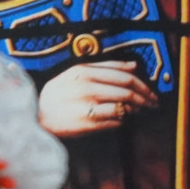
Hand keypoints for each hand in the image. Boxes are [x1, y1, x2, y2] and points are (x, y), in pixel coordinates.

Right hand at [38, 61, 158, 136]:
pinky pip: (114, 121)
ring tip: (140, 111)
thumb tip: (134, 66)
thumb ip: (106, 67)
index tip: (151, 92)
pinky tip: (123, 119)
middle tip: (153, 104)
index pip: (124, 75)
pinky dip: (123, 120)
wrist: (36, 115)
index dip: (143, 84)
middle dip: (145, 98)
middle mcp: (86, 86)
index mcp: (85, 71)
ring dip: (136, 110)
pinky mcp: (86, 122)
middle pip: (127, 91)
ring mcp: (86, 105)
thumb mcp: (77, 73)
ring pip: (123, 106)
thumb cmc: (59, 93)